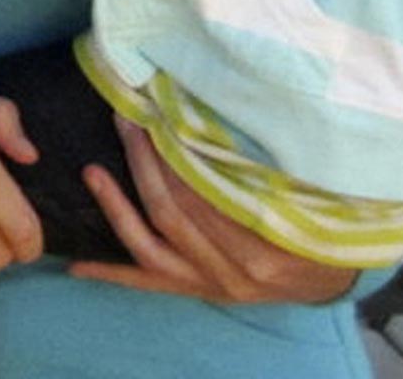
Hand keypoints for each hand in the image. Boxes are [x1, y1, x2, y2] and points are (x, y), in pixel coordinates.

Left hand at [70, 119, 356, 303]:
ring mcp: (211, 285)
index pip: (203, 192)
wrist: (328, 276)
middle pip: (172, 212)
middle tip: (124, 121)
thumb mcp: (305, 193)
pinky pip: (146, 284)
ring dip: (117, 207)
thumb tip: (210, 110)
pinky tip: (74, 264)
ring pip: (150, 246)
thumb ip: (262, 165)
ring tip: (92, 172)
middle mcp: (235, 269)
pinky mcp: (196, 293)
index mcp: (266, 241)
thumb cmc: (317, 221)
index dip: (173, 152)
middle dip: (143, 163)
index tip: (154, 113)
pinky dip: (110, 273)